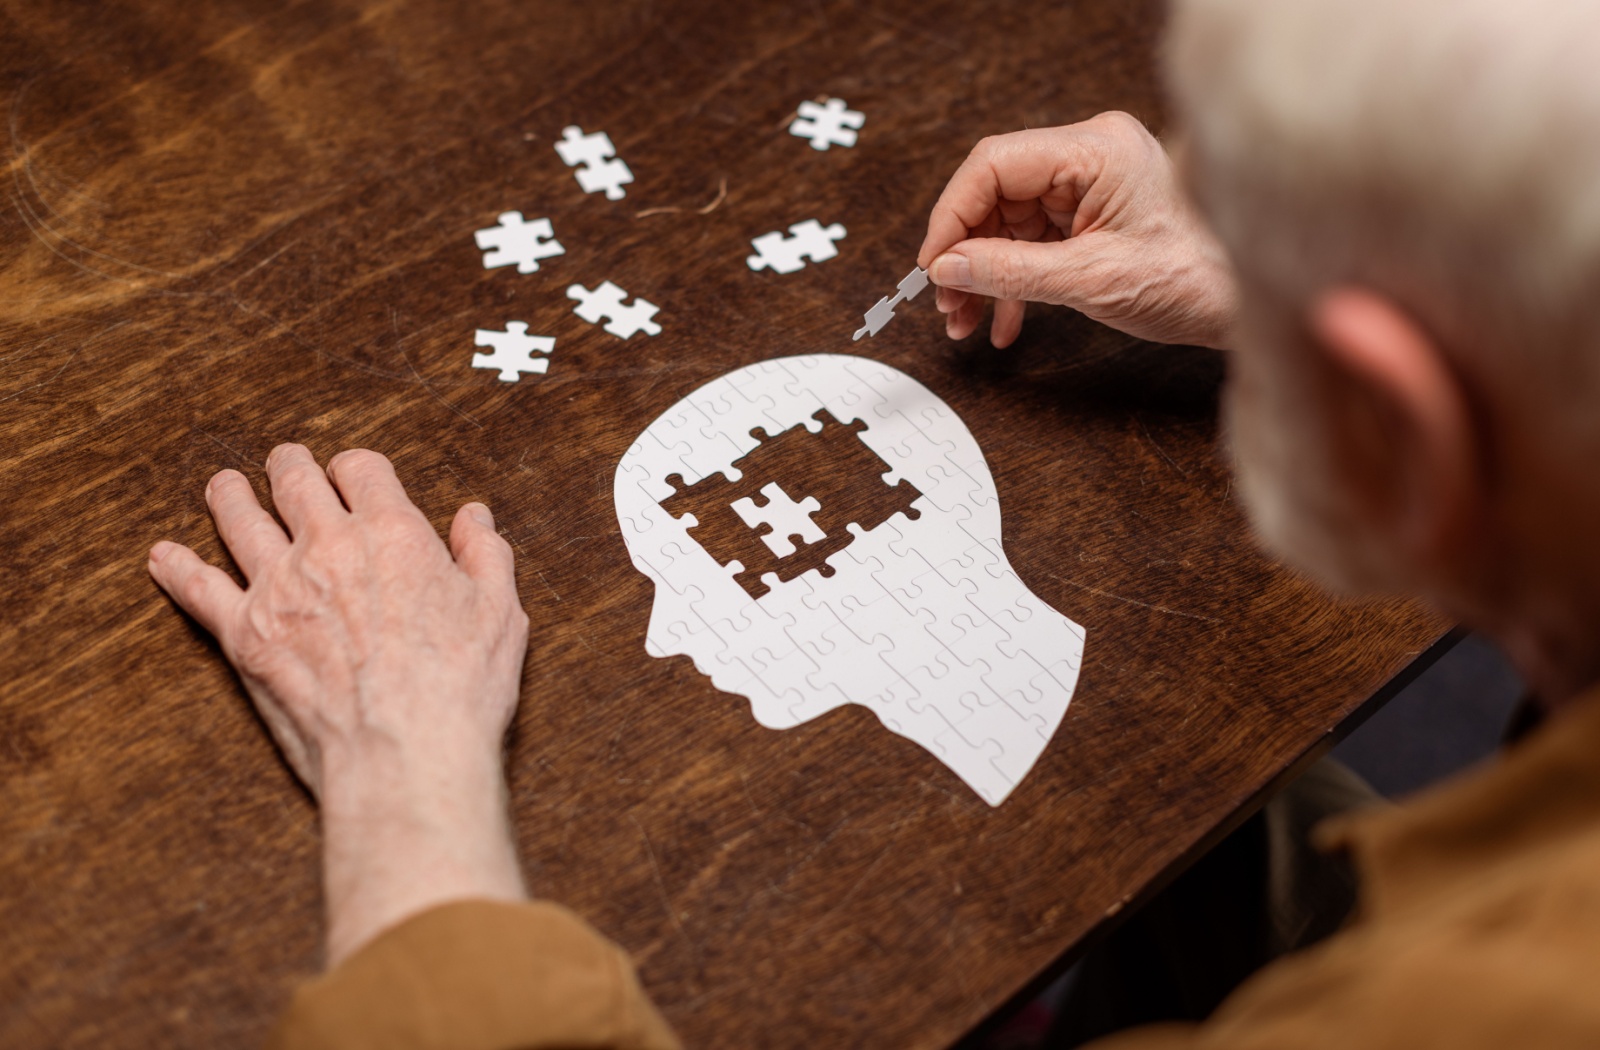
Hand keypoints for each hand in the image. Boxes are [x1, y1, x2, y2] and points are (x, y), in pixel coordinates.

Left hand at [148, 444, 530, 964]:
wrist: (404, 752)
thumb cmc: (459, 687)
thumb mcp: (500, 611)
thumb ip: (485, 554)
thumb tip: (474, 517)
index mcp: (393, 533)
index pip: (362, 470)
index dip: (356, 467)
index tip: (353, 474)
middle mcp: (329, 547)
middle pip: (294, 482)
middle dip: (289, 466)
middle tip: (283, 460)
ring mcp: (279, 588)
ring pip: (240, 520)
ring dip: (230, 497)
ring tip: (224, 486)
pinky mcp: (245, 635)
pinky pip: (199, 589)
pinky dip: (178, 569)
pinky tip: (164, 557)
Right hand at [918, 111, 1239, 349]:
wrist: (1246, 302)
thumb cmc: (1196, 279)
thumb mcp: (1090, 281)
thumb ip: (1009, 272)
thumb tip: (948, 268)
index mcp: (1096, 150)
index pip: (994, 165)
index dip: (952, 216)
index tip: (933, 265)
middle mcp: (1092, 157)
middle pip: (997, 195)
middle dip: (966, 254)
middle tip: (948, 303)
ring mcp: (1092, 185)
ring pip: (1009, 223)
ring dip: (983, 275)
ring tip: (967, 320)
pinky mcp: (1094, 215)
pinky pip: (1034, 242)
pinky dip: (1013, 282)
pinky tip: (1003, 321)